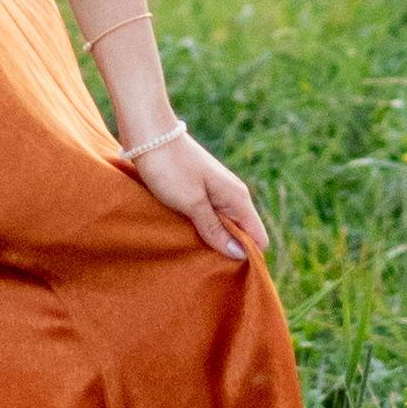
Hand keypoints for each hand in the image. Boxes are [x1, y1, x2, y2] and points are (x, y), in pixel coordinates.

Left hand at [125, 121, 266, 262]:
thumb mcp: (192, 203)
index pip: (258, 238)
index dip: (247, 258)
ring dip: (212, 241)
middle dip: (229, 252)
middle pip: (242, 235)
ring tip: (193, 256)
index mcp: (237, 198)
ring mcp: (216, 193)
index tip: (228, 274)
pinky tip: (186, 238)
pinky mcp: (200, 192)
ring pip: (224, 227)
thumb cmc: (170, 167)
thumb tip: (240, 254)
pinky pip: (209, 218)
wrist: (148, 133)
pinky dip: (201, 230)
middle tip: (206, 268)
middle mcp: (232, 196)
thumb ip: (215, 229)